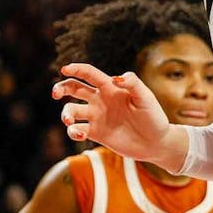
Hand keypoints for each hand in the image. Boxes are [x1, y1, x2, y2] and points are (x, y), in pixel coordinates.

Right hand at [54, 64, 173, 161]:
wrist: (156, 143)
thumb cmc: (154, 117)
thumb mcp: (146, 98)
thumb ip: (133, 84)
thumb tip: (116, 78)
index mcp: (111, 88)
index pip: (90, 74)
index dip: (77, 69)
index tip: (65, 69)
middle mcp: (101, 100)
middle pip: (74, 89)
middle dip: (61, 88)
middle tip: (56, 93)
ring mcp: (97, 117)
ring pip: (72, 110)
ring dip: (65, 114)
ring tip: (69, 120)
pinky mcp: (96, 133)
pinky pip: (77, 130)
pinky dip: (73, 132)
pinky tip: (81, 134)